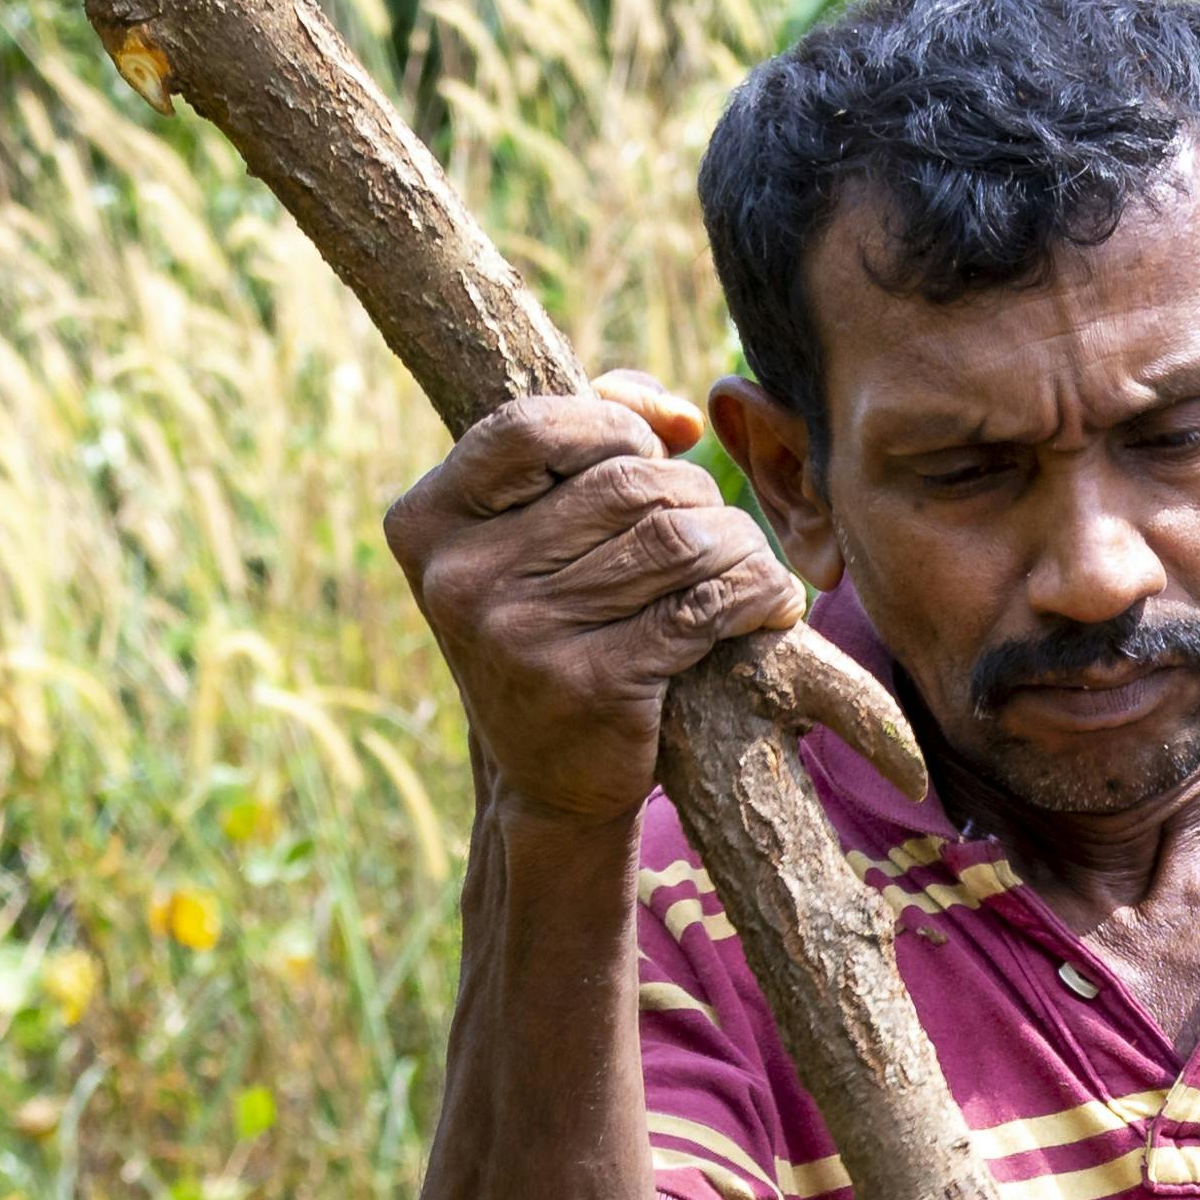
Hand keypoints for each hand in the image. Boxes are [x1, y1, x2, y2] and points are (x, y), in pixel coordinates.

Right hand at [384, 376, 809, 833]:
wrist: (550, 783)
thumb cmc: (552, 628)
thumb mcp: (530, 538)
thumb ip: (582, 442)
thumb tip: (678, 417)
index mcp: (427, 522)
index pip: (528, 426)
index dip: (614, 424)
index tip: (658, 451)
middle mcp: (461, 577)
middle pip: (624, 481)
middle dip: (694, 493)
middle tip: (716, 527)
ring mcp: (519, 633)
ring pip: (675, 537)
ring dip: (738, 542)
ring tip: (749, 562)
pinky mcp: (590, 683)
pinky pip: (703, 605)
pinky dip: (756, 592)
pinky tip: (772, 603)